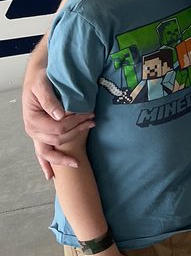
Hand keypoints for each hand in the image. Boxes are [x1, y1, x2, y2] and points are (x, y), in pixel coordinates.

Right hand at [22, 63, 93, 178]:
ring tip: (80, 159)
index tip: (89, 116)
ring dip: (65, 155)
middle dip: (77, 133)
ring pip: (49, 152)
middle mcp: (32, 130)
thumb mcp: (43, 85)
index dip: (75, 123)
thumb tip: (60, 115)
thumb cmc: (40, 80)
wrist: (35, 79)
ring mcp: (35, 135)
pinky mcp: (38, 136)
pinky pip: (41, 154)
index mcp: (33, 119)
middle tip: (93, 123)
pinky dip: (46, 165)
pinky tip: (51, 176)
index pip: (58, 127)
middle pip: (58, 139)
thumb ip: (50, 100)